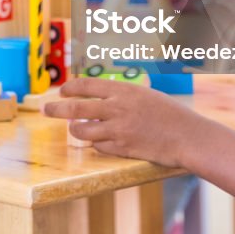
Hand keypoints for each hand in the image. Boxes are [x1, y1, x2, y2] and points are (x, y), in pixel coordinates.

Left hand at [43, 77, 204, 167]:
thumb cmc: (170, 114)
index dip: (70, 88)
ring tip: (75, 128)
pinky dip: (96, 144)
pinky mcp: (122, 148)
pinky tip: (100, 141)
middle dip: (56, 108)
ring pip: (81, 131)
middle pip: (76, 108)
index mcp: (123, 90)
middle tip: (46, 109)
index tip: (61, 90)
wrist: (188, 136)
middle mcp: (116, 108)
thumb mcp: (145, 95)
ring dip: (75, 129)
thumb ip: (121, 97)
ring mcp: (118, 129)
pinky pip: (98, 146)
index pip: (87, 85)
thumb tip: (99, 99)